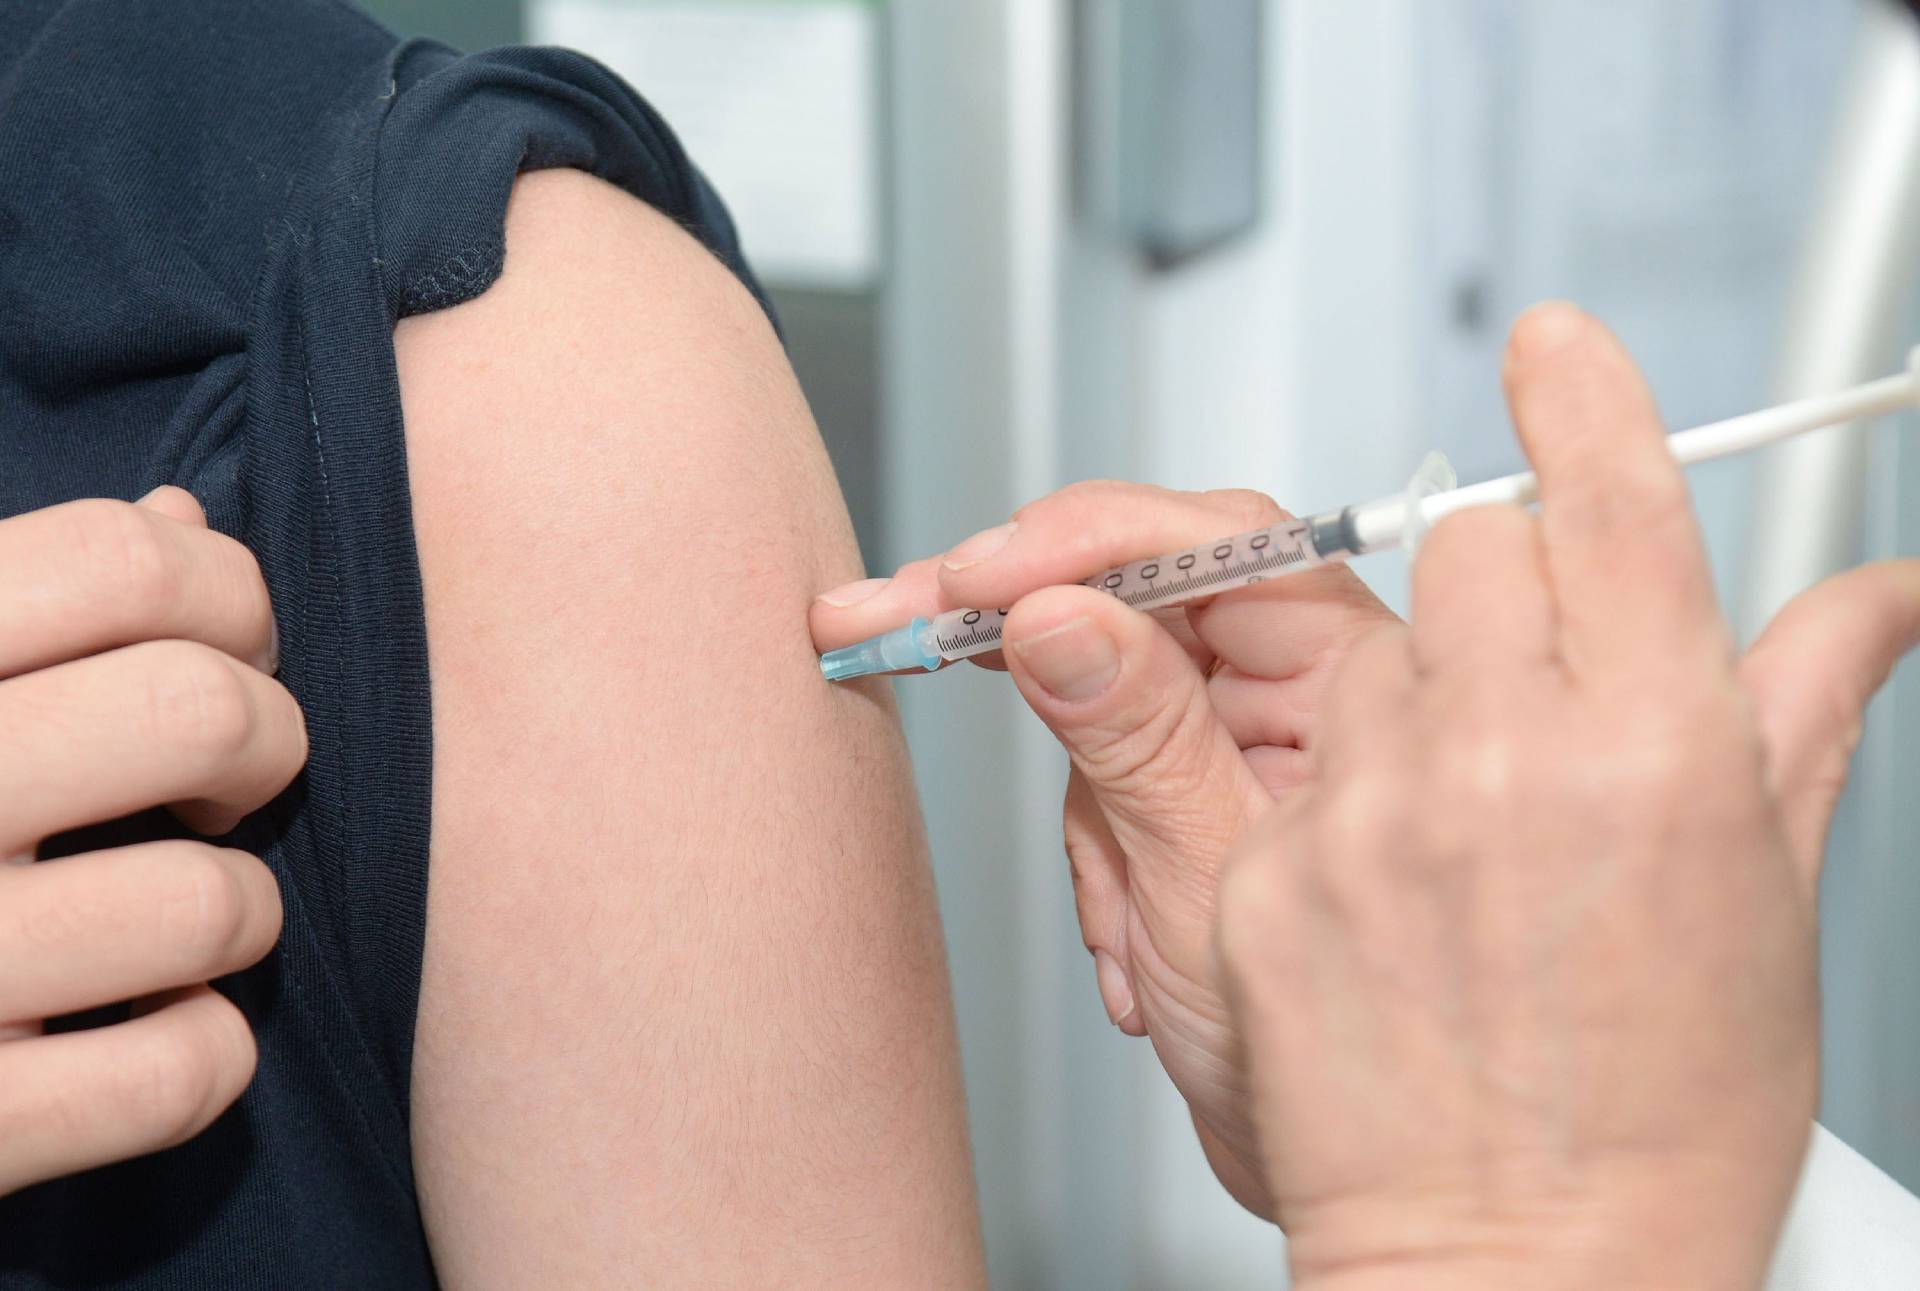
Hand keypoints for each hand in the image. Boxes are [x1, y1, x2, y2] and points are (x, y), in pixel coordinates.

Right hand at [0, 488, 302, 1196]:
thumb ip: (19, 598)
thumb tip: (186, 519)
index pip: (125, 560)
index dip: (229, 597)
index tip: (224, 650)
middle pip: (205, 711)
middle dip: (263, 742)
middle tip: (217, 785)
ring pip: (216, 905)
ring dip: (236, 910)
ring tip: (166, 916)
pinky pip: (186, 1074)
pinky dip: (202, 1049)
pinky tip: (141, 1025)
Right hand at [813, 483, 1402, 1214]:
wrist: (1366, 1175)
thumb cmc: (1350, 1052)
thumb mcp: (1210, 881)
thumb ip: (1135, 736)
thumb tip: (1057, 611)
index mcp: (1354, 679)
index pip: (1215, 545)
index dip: (1081, 540)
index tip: (973, 577)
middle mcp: (1307, 689)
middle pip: (1141, 594)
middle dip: (1019, 621)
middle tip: (888, 619)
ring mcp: (1248, 737)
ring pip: (1104, 689)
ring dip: (1082, 808)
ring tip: (1122, 917)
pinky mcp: (1201, 784)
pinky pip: (1101, 767)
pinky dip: (1090, 852)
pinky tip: (1133, 941)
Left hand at [1216, 305, 1919, 1289]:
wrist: (1526, 1265)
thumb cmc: (1663, 1113)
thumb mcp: (1768, 894)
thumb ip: (1803, 707)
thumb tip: (1882, 595)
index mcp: (1655, 746)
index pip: (1604, 503)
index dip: (1576, 401)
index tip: (1547, 348)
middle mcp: (1507, 757)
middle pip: (1470, 554)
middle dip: (1503, 597)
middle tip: (1529, 702)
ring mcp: (1373, 813)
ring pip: (1370, 652)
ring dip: (1413, 698)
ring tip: (1458, 825)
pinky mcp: (1269, 873)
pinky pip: (1292, 763)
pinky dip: (1336, 791)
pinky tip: (1390, 887)